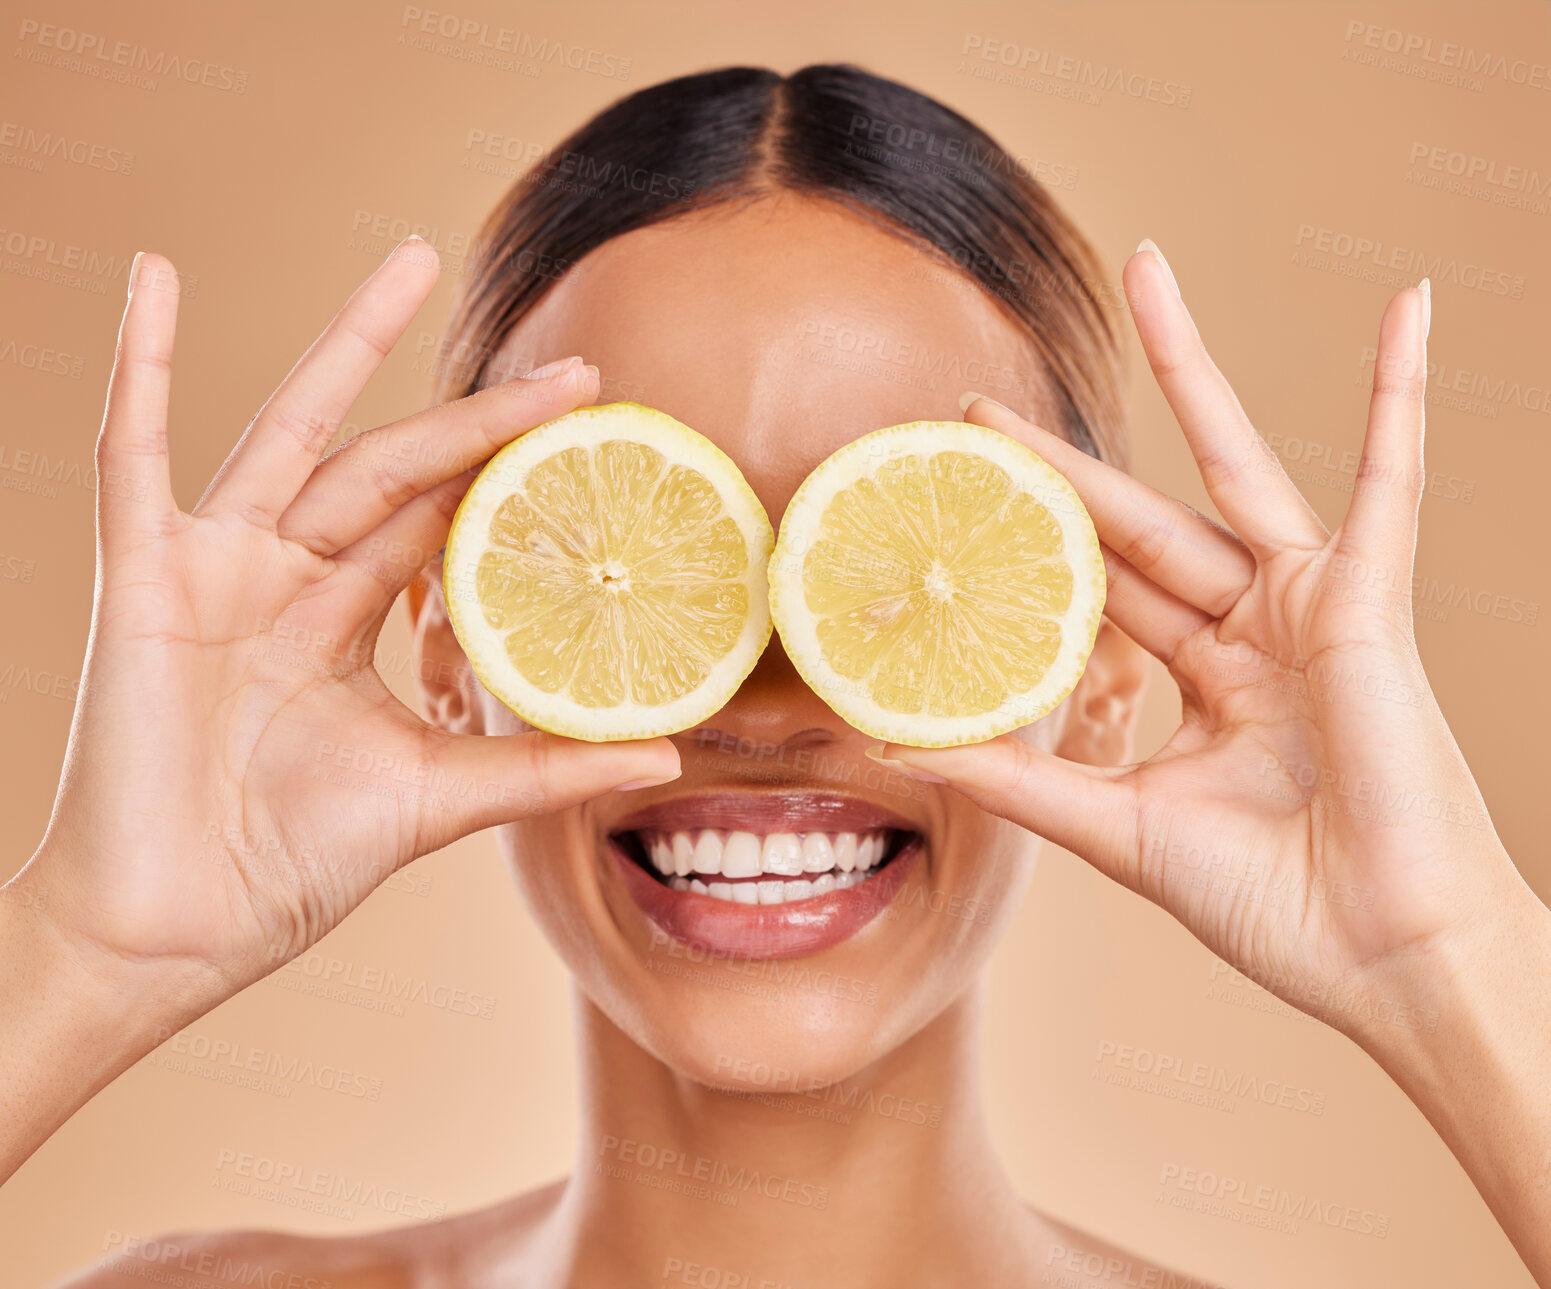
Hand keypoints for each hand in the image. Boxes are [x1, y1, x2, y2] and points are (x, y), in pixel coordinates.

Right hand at [16, 240, 679, 1000]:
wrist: (176, 931)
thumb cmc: (288, 863)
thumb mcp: (439, 798)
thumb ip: (543, 766)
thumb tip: (667, 756)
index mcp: (344, 623)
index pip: (443, 526)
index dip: (514, 482)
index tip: (596, 446)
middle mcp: (286, 580)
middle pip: (396, 467)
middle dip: (482, 417)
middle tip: (577, 369)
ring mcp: (217, 569)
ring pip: (296, 434)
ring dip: (347, 344)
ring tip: (409, 261)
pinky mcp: (146, 578)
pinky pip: (133, 454)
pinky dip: (140, 366)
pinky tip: (154, 278)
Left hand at [879, 244, 1535, 1036]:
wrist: (1386, 957)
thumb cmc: (1272, 905)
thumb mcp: (1116, 825)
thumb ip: (1015, 777)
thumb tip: (890, 745)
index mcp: (1202, 681)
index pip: (1095, 592)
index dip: (1024, 547)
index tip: (952, 507)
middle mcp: (1252, 631)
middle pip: (1134, 519)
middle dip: (1056, 464)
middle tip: (971, 406)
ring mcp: (1311, 607)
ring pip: (1233, 465)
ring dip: (1193, 367)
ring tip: (1146, 267)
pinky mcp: (1370, 600)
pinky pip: (1391, 480)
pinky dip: (1400, 393)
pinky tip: (1409, 304)